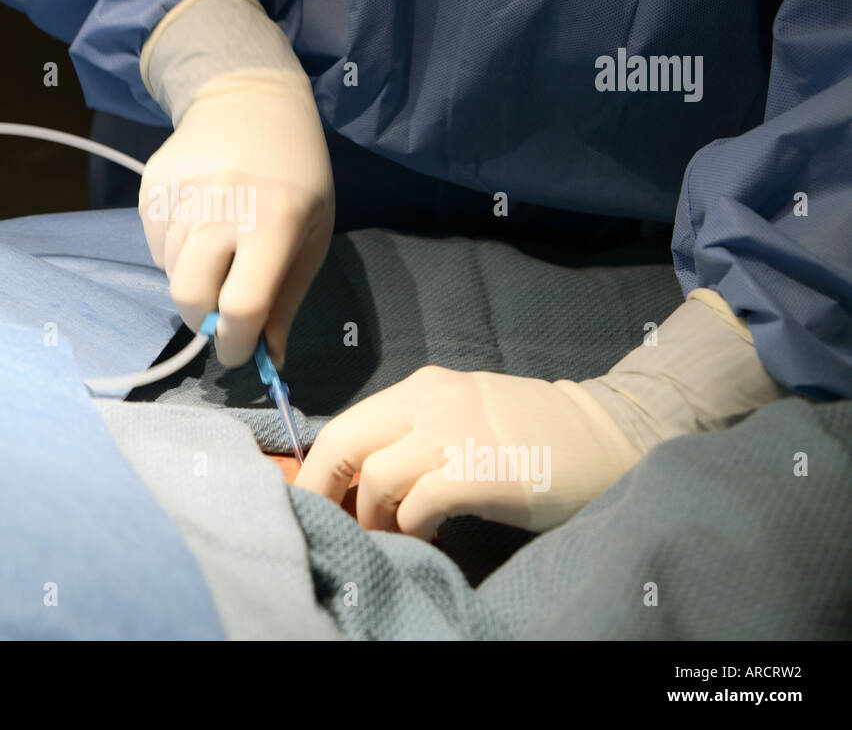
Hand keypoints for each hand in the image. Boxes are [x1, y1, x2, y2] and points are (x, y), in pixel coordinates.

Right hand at [138, 66, 333, 366]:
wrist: (251, 101)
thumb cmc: (296, 176)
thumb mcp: (311, 236)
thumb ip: (286, 300)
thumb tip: (268, 360)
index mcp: (274, 222)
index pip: (241, 305)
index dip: (236, 344)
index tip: (238, 352)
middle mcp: (222, 205)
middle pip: (190, 296)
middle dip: (203, 321)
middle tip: (220, 315)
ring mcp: (182, 193)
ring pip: (169, 273)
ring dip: (192, 282)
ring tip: (217, 253)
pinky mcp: (152, 186)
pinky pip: (154, 244)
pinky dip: (173, 253)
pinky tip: (198, 226)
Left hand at [294, 366, 642, 536]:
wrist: (610, 436)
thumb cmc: (535, 433)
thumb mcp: (463, 413)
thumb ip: (414, 430)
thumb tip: (359, 477)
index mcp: (422, 387)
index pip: (346, 424)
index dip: (319, 468)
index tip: (313, 501)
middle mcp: (431, 401)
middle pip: (344, 444)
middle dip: (323, 490)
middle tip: (328, 524)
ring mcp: (456, 434)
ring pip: (377, 479)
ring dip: (374, 518)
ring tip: (393, 535)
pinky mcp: (480, 471)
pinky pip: (419, 505)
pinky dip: (412, 528)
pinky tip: (429, 537)